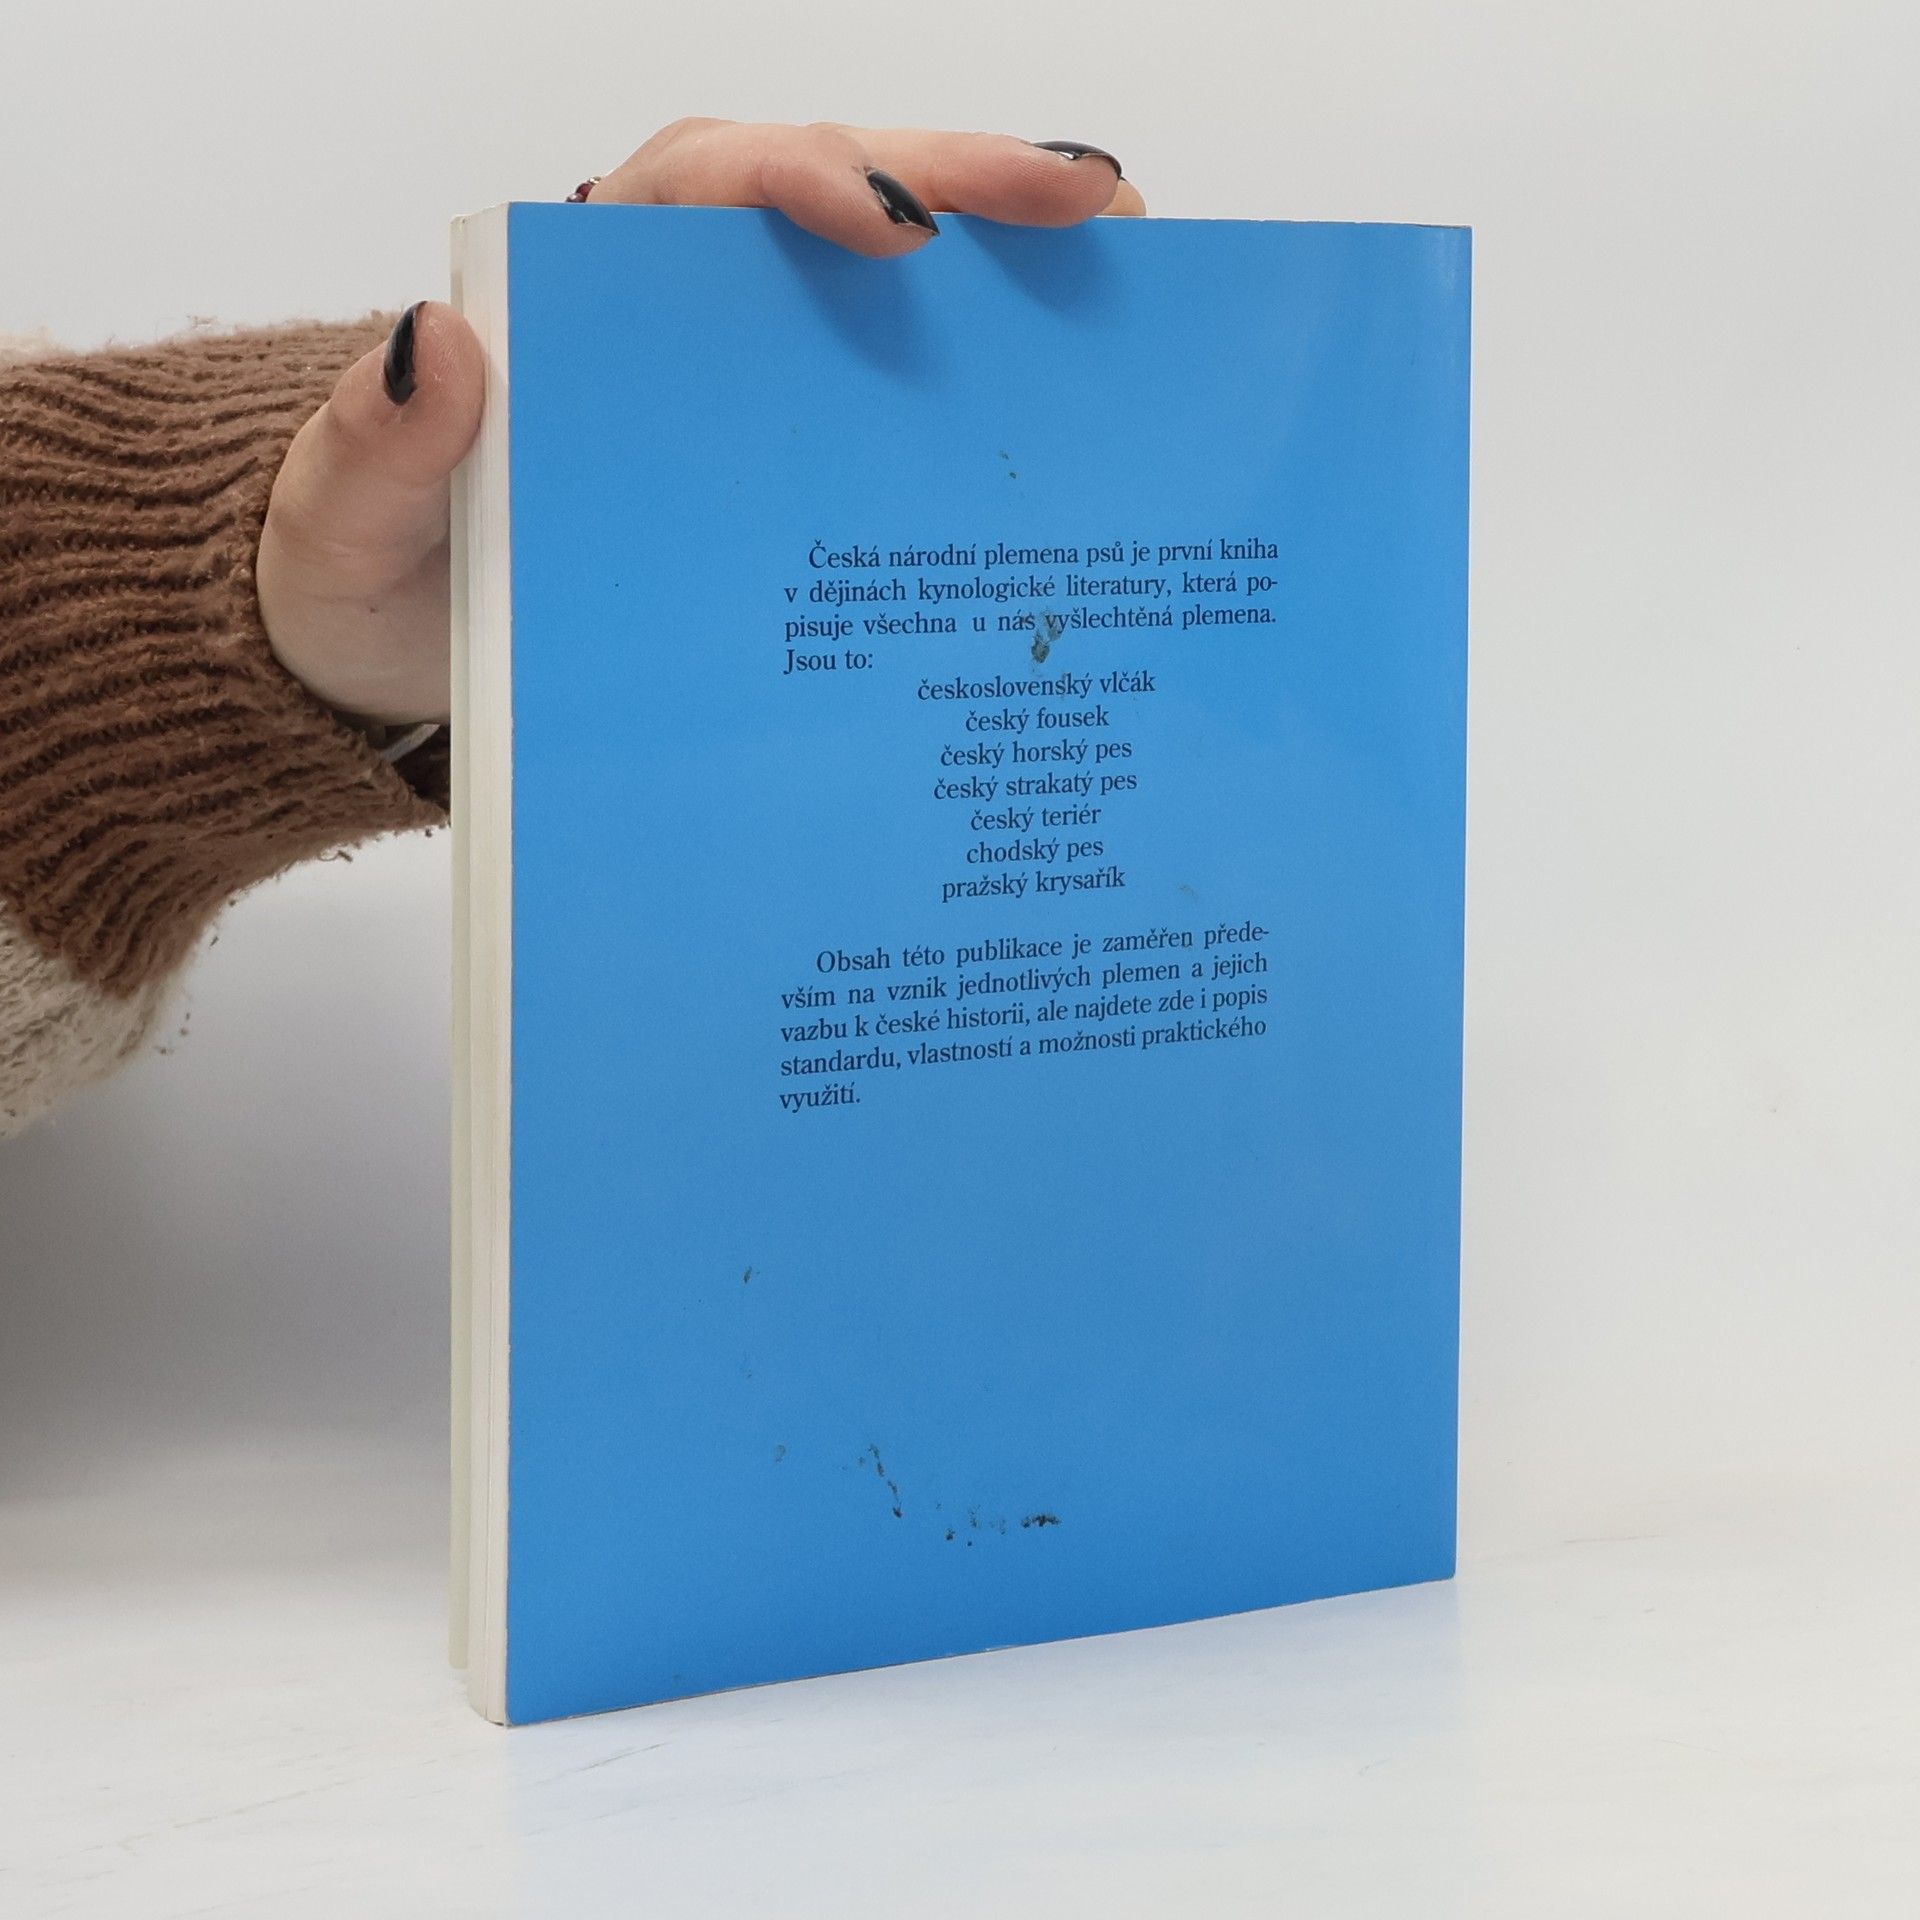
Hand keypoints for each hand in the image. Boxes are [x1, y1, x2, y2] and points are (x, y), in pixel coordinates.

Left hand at [258, 122, 1143, 725]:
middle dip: (965, 182)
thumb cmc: (370, 580)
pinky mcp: (786, 471)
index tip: (896, 226)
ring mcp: (749, 391)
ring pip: (891, 293)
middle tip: (1091, 203)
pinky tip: (1071, 414)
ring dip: (1008, 274)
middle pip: (838, 199)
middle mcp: (684, 316)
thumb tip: (446, 343)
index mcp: (585, 294)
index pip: (709, 184)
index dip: (808, 178)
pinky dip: (984, 396)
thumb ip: (380, 446)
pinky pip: (896, 407)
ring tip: (1131, 265)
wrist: (401, 670)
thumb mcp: (350, 524)